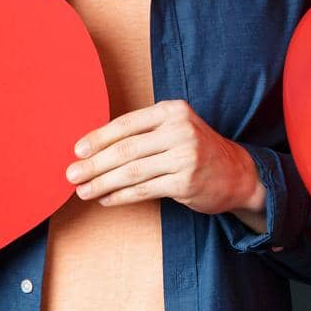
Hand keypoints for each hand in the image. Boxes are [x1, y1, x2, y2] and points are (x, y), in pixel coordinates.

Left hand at [66, 100, 266, 228]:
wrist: (238, 173)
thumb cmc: (197, 150)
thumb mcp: (176, 128)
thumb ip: (144, 132)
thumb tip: (97, 146)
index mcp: (172, 111)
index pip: (126, 123)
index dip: (99, 137)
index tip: (78, 150)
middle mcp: (179, 130)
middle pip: (125, 149)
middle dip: (94, 164)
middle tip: (72, 174)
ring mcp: (184, 157)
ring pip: (131, 172)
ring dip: (103, 182)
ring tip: (84, 190)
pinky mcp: (185, 182)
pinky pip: (144, 190)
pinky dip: (121, 196)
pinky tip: (107, 199)